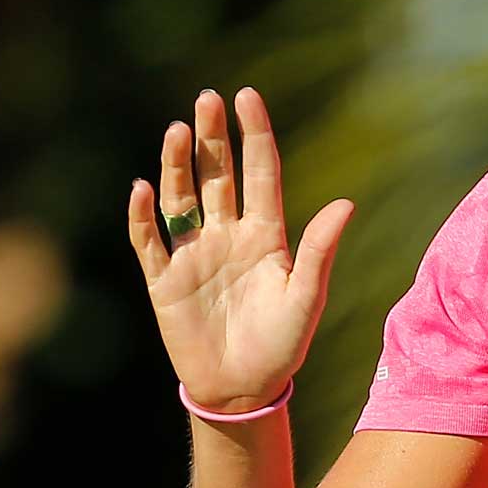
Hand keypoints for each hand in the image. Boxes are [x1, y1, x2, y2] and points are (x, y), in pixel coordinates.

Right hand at [126, 87, 353, 413]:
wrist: (244, 391)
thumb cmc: (283, 345)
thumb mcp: (307, 297)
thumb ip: (319, 250)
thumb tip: (346, 202)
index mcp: (266, 234)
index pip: (260, 172)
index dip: (254, 134)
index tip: (247, 96)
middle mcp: (227, 235)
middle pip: (217, 175)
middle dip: (212, 137)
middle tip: (207, 98)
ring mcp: (194, 255)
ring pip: (181, 198)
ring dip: (177, 165)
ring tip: (178, 129)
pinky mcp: (164, 281)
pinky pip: (148, 241)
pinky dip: (142, 215)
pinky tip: (141, 187)